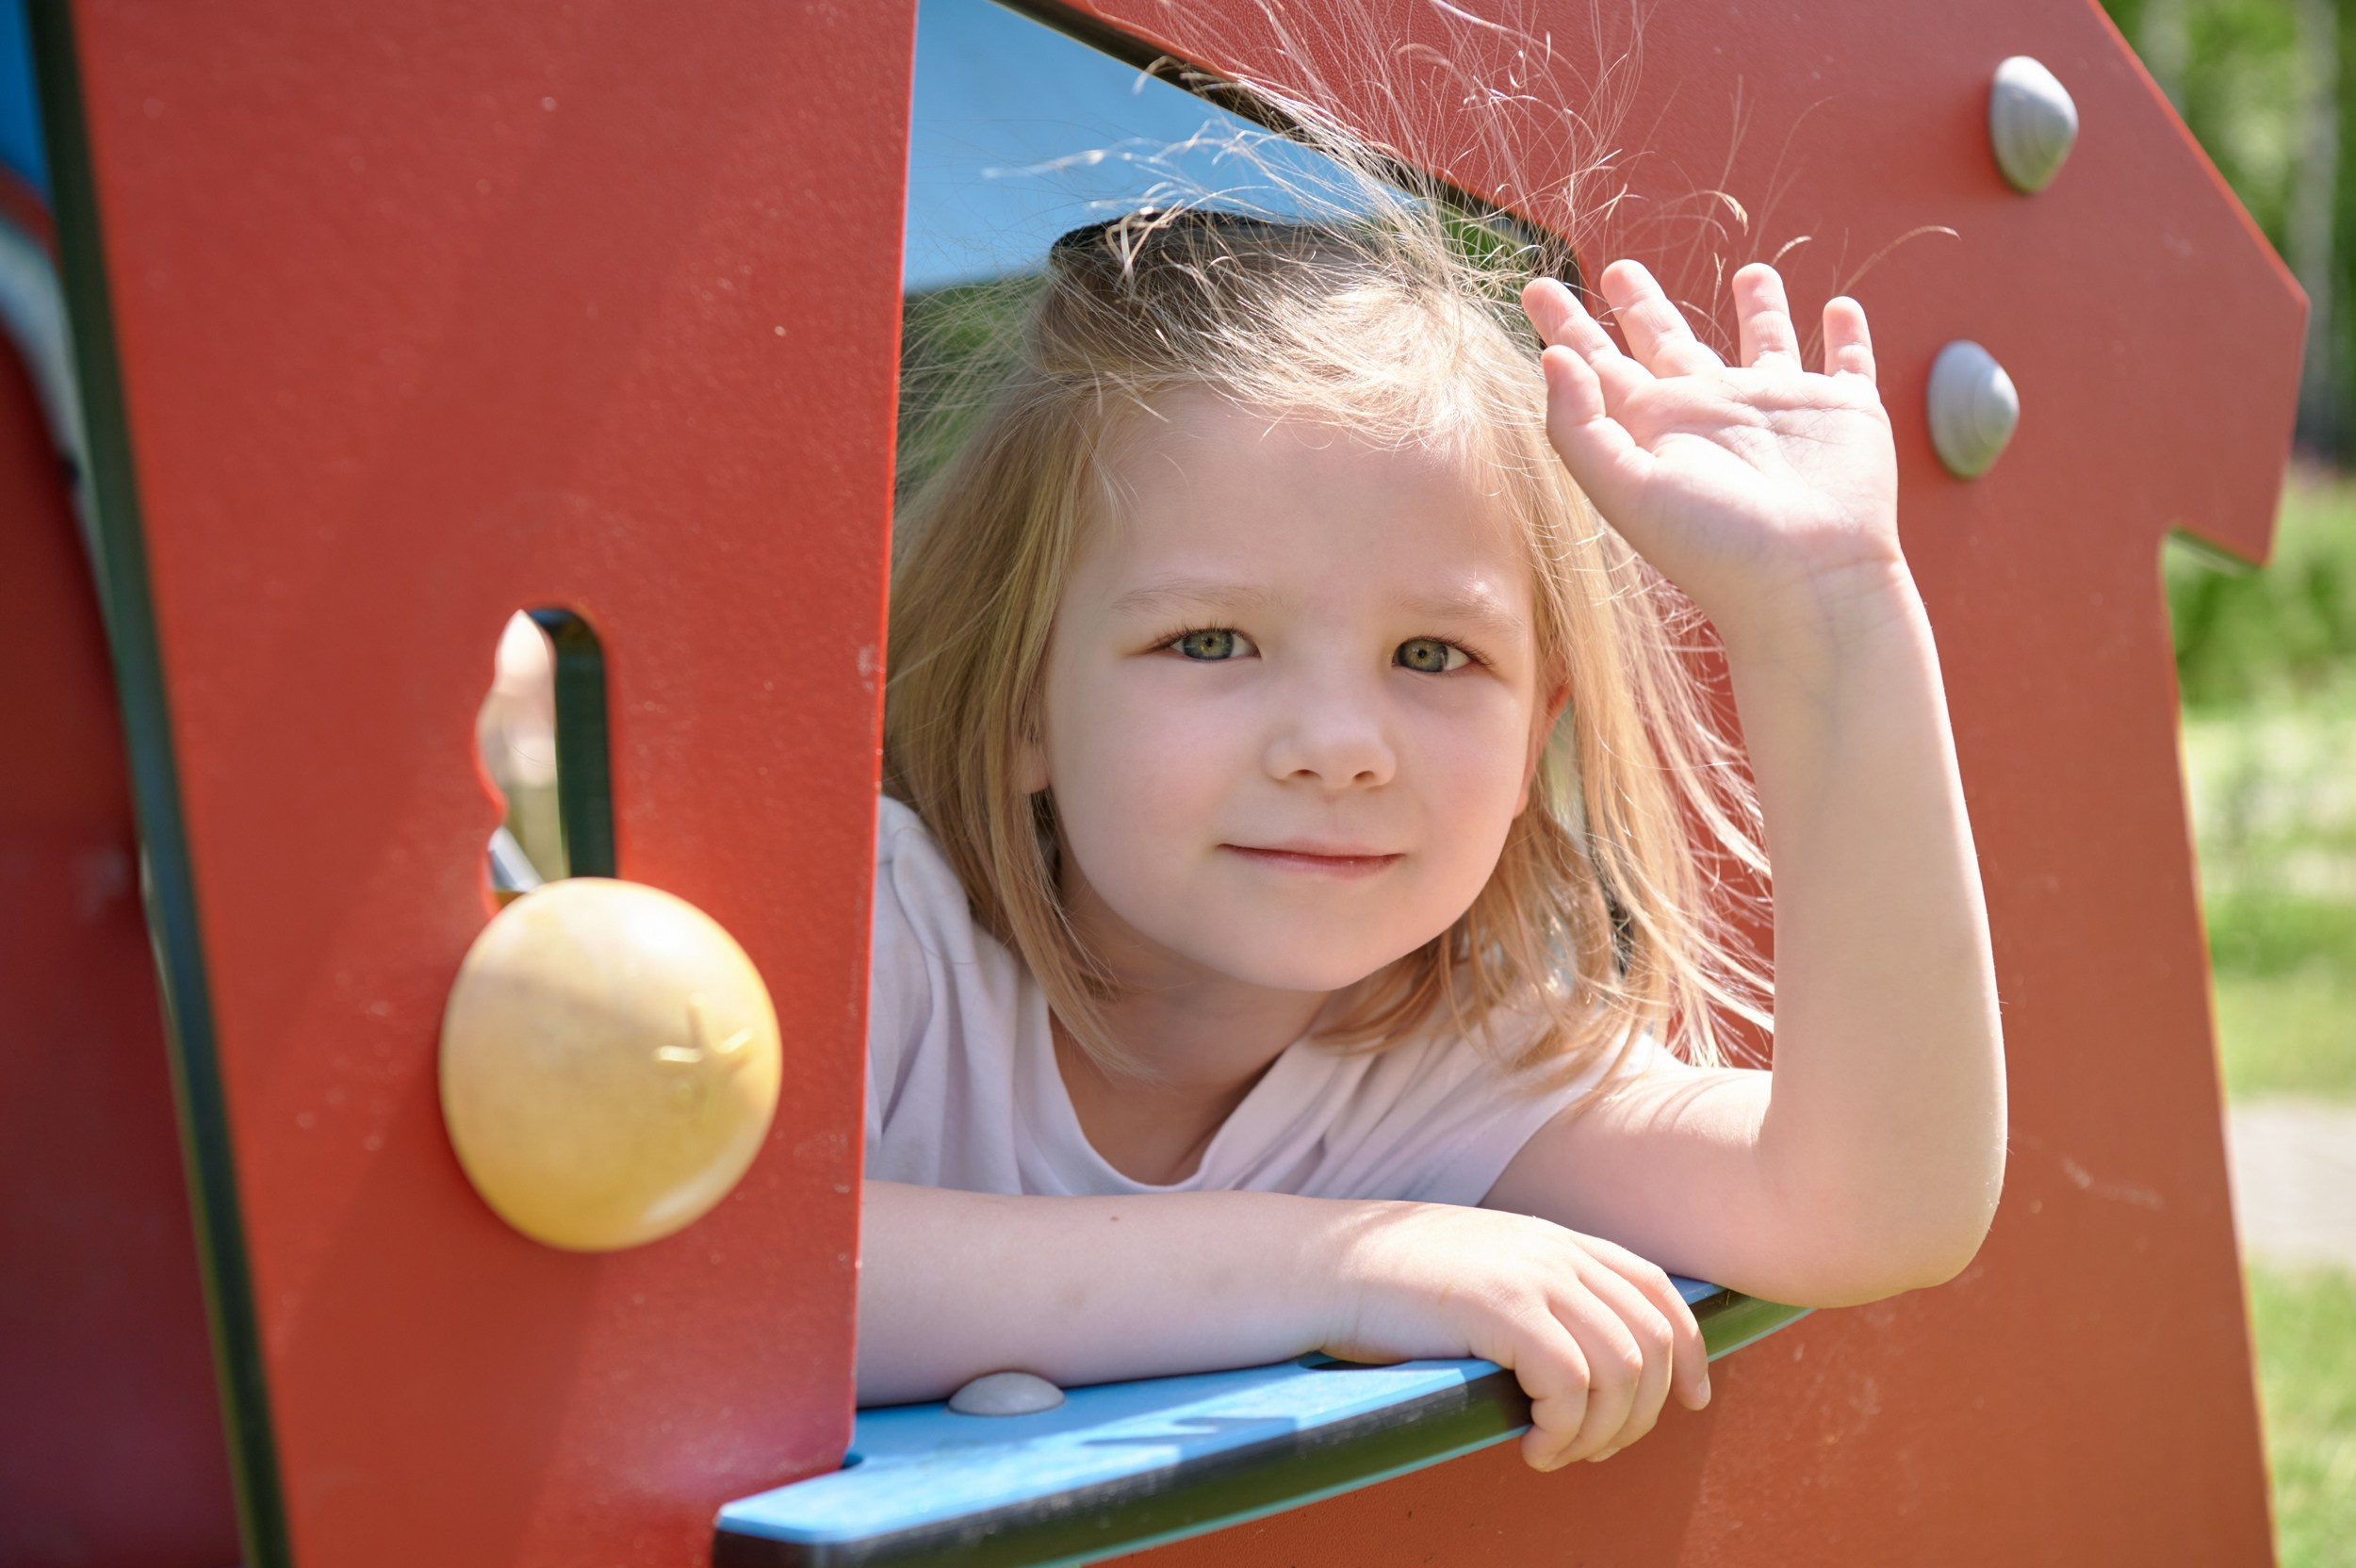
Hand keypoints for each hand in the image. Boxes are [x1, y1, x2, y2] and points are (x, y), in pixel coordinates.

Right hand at [1321, 1203, 1708, 1470]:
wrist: (1324, 1266)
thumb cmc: (1390, 1288)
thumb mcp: (1481, 1276)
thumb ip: (1534, 1301)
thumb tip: (1579, 1366)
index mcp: (1557, 1240)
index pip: (1658, 1290)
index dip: (1691, 1352)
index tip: (1692, 1402)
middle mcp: (1557, 1252)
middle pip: (1655, 1340)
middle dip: (1643, 1413)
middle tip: (1593, 1450)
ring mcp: (1534, 1276)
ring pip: (1624, 1371)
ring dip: (1601, 1432)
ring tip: (1555, 1453)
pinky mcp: (1504, 1308)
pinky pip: (1574, 1386)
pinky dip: (1564, 1432)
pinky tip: (1530, 1446)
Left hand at [1521, 261, 1901, 642]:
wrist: (1808, 583)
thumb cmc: (1712, 546)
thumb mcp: (1625, 489)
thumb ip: (1579, 427)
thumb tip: (1552, 357)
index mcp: (1658, 428)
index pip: (1601, 367)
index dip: (1568, 328)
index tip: (1537, 288)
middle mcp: (1714, 413)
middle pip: (1669, 342)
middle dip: (1642, 305)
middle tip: (1616, 268)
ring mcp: (1781, 410)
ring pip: (1766, 342)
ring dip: (1759, 308)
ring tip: (1750, 272)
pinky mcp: (1846, 413)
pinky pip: (1849, 363)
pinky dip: (1848, 336)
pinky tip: (1841, 309)